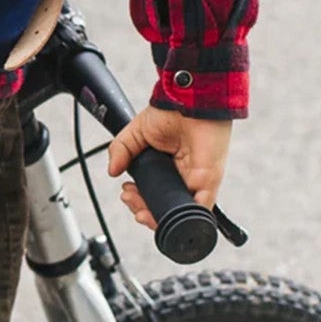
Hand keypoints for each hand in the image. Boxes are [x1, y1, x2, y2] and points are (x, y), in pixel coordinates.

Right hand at [106, 105, 231, 230]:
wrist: (188, 101)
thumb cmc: (170, 111)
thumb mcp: (136, 132)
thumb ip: (121, 150)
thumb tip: (112, 171)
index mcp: (167, 166)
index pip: (152, 192)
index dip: (138, 198)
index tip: (126, 192)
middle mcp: (182, 176)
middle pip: (163, 205)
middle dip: (143, 209)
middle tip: (130, 201)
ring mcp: (195, 181)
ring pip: (178, 211)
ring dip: (158, 217)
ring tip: (141, 212)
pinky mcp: (208, 183)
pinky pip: (200, 210)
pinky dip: (184, 220)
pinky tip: (162, 219)